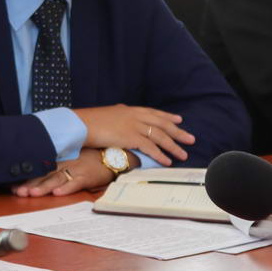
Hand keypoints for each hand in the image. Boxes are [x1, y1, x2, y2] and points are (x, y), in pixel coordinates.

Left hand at [11, 148, 132, 196]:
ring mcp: (75, 169)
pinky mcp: (87, 176)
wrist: (111, 155)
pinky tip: (57, 193)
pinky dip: (66, 188)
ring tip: (32, 193)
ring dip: (43, 187)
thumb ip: (53, 163)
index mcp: (58, 158)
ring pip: (56, 179)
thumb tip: (34, 173)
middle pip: (44, 174)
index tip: (12, 184)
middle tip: (17, 192)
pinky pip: (75, 183)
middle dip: (30, 183)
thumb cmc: (88, 157)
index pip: (38, 167)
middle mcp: (64, 162)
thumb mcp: (69, 155)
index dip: (25, 176)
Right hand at [73, 104, 194, 165]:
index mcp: (128, 109)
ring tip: (183, 154)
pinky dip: (160, 154)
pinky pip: (151, 147)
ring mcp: (134, 126)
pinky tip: (167, 161)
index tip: (178, 120)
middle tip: (190, 139)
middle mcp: (134, 116)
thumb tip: (120, 119)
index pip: (153, 112)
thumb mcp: (106, 114)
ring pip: (160, 136)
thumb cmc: (88, 121)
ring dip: (173, 146)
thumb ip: (117, 117)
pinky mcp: (131, 137)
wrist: (80, 124)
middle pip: (162, 124)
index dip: (167, 116)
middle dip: (178, 132)